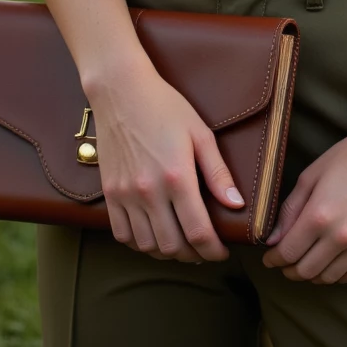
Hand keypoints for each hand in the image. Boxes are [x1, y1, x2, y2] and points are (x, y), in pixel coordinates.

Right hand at [86, 56, 243, 263]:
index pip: (198, 232)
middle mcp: (149, 191)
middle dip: (193, 255)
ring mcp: (125, 194)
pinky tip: (153, 233)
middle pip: (172, 246)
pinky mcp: (109, 193)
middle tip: (204, 249)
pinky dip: (140, 243)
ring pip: (147, 246)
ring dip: (167, 251)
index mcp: (177, 177)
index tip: (222, 252)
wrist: (121, 91)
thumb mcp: (200, 134)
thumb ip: (218, 173)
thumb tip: (236, 205)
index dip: (213, 250)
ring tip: (181, 243)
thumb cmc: (165, 107)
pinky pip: (122, 234)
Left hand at [260, 117, 346, 283]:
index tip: (269, 258)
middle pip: (307, 271)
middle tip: (285, 263)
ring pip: (330, 277)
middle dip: (290, 270)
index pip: (288, 253)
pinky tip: (333, 264)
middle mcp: (340, 236)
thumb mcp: (312, 175)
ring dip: (314, 275)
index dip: (274, 259)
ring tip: (308, 263)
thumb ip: (290, 209)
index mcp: (318, 216)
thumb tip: (273, 238)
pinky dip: (340, 275)